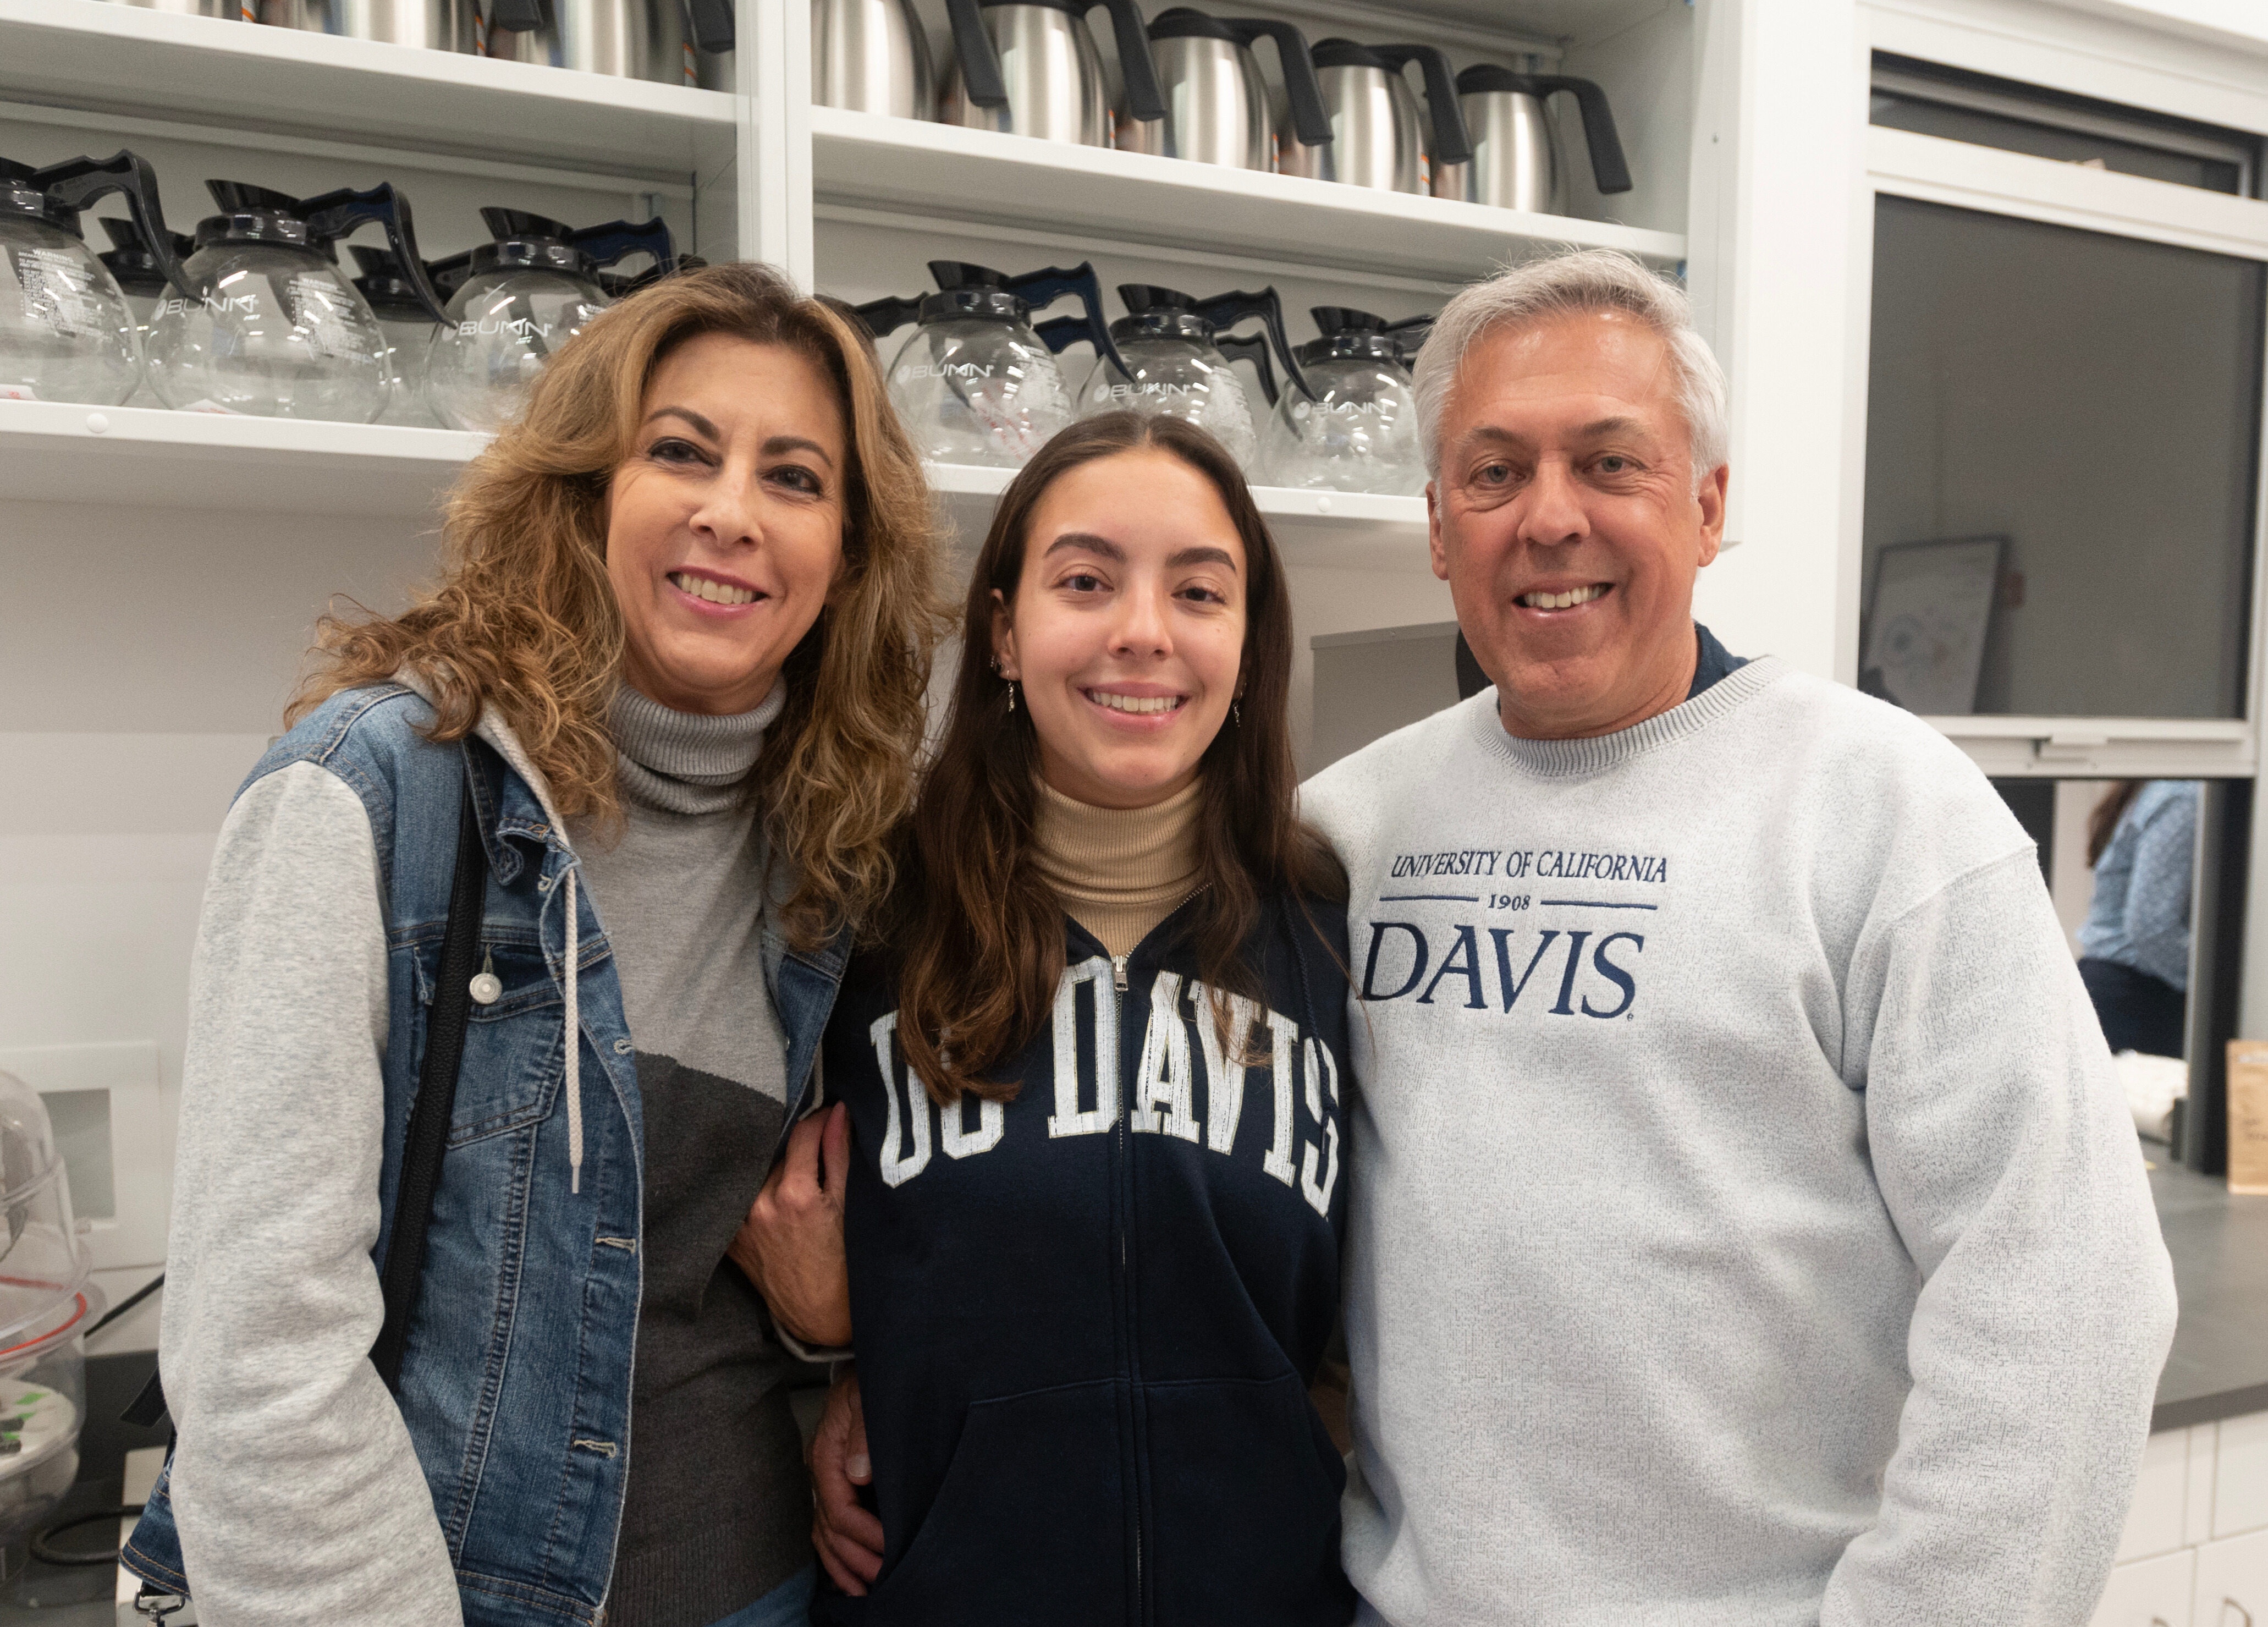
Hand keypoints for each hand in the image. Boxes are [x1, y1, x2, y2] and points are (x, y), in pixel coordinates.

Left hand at [727, 1102, 851, 1347]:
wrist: (821, 1317)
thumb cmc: (846, 1266)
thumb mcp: (852, 1207)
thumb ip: (841, 1155)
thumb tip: (837, 1111)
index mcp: (795, 1195)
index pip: (804, 1132)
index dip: (823, 1120)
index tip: (835, 1118)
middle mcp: (760, 1205)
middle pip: (781, 1152)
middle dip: (803, 1148)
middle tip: (823, 1156)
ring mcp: (741, 1223)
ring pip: (762, 1174)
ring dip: (781, 1170)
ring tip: (803, 1181)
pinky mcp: (732, 1238)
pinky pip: (745, 1199)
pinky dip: (760, 1193)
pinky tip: (777, 1201)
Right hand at [811, 1366, 882, 1594]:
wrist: (865, 1367)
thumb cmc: (870, 1380)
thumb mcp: (868, 1398)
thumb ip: (865, 1434)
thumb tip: (858, 1472)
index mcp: (826, 1454)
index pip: (841, 1508)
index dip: (865, 1534)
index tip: (891, 1549)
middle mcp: (821, 1472)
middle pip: (830, 1529)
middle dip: (856, 1558)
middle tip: (883, 1580)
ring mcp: (824, 1480)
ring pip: (824, 1536)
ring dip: (844, 1566)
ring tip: (865, 1591)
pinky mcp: (834, 1485)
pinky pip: (826, 1529)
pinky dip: (836, 1557)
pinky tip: (851, 1577)